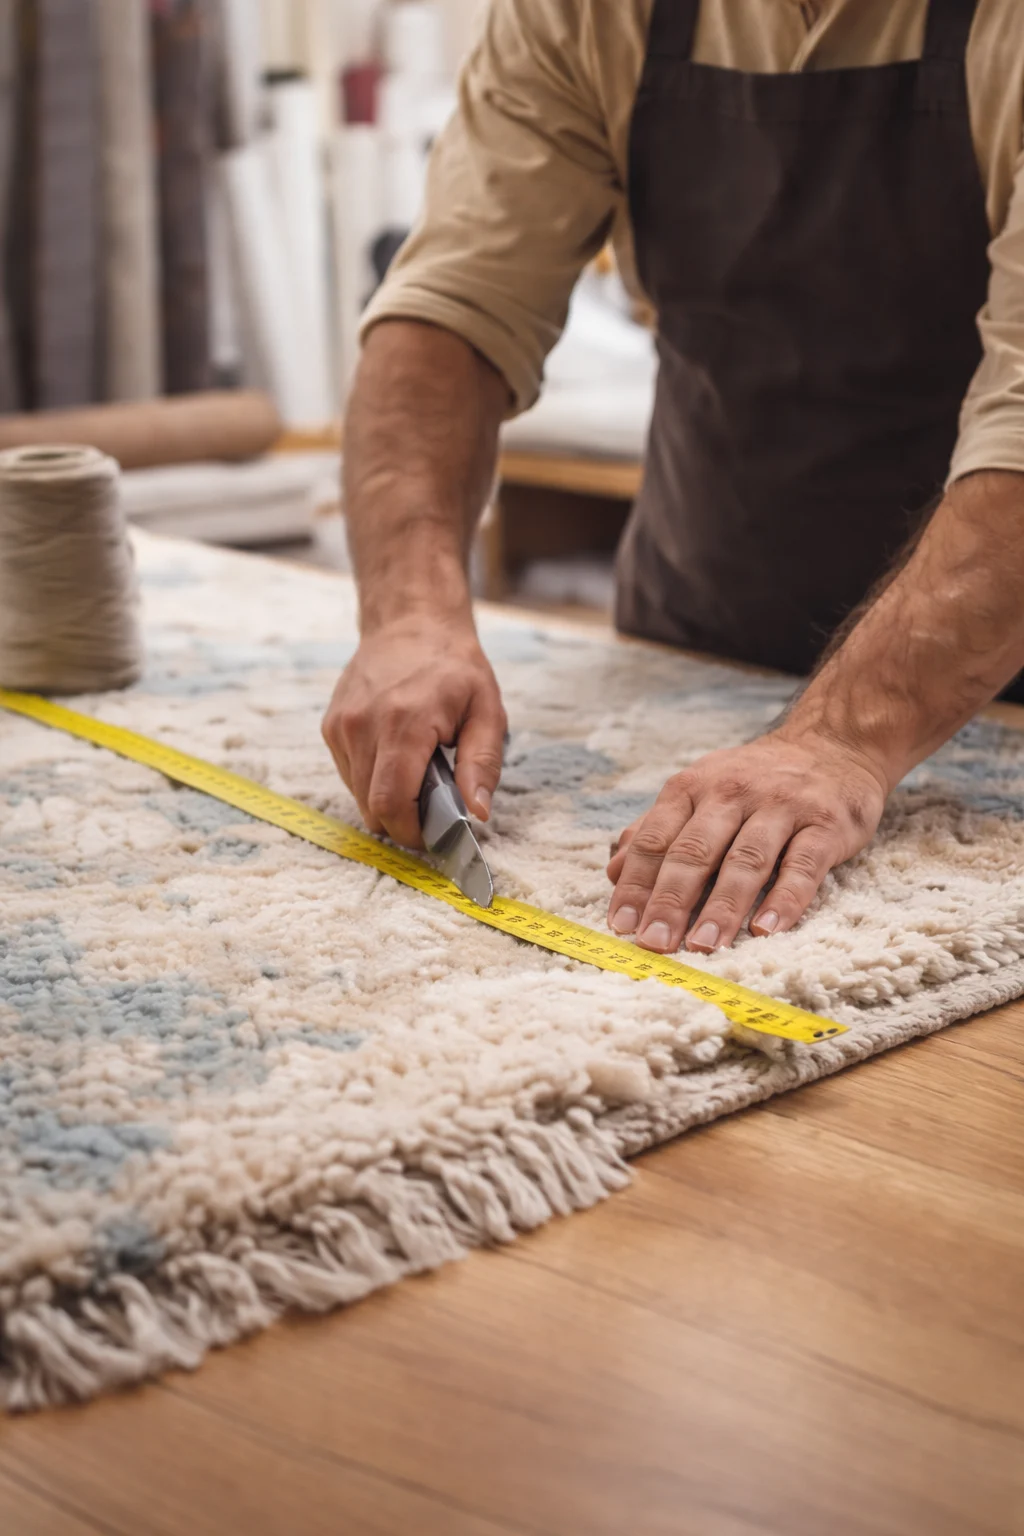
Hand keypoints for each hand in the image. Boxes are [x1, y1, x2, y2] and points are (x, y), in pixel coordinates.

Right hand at [322, 616, 506, 847]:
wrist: (410, 623)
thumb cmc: (453, 666)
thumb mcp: (487, 710)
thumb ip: (482, 765)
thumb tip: (477, 813)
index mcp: (404, 723)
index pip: (392, 803)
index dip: (413, 831)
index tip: (436, 833)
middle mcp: (362, 726)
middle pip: (371, 807)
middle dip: (403, 821)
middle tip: (433, 806)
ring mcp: (341, 726)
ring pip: (357, 795)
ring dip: (387, 799)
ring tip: (417, 772)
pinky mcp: (331, 726)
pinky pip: (349, 774)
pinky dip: (373, 779)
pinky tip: (396, 755)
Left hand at [606, 728, 888, 952]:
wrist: (833, 744)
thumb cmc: (755, 781)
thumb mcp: (700, 792)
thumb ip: (657, 829)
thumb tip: (614, 872)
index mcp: (693, 787)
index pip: (656, 840)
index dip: (636, 885)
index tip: (621, 927)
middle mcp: (733, 792)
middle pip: (695, 852)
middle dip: (671, 901)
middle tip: (655, 944)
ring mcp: (781, 806)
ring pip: (746, 860)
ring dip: (722, 906)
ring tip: (704, 946)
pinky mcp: (826, 823)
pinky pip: (803, 865)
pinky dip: (784, 899)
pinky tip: (766, 930)